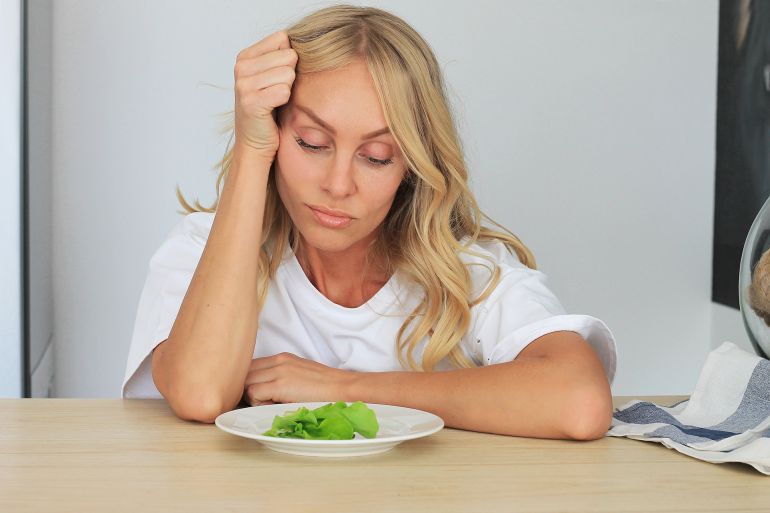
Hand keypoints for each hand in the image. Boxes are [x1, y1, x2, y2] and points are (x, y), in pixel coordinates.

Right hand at [233, 30, 297, 158]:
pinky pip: (284, 91)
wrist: (255, 143)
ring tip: (275, 101)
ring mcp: (243, 84)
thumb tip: (304, 42)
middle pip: (289, 55)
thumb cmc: (269, 109)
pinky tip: (274, 109)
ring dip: (288, 90)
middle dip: (290, 76)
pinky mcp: (250, 102)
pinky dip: (285, 102)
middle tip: (277, 93)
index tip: (279, 77)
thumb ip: (282, 56)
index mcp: (245, 56)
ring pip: (288, 74)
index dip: (289, 59)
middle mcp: (241, 67)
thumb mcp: (272, 77)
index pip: (282, 38)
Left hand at [242, 352, 356, 405]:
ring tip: (270, 404)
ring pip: (246, 383)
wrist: (343, 388)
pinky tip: (274, 406)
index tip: (257, 394)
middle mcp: (278, 361)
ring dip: (252, 396)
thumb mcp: (299, 375)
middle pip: (245, 373)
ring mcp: (279, 371)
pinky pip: (253, 393)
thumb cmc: (325, 388)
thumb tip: (261, 391)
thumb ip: (280, 377)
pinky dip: (258, 403)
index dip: (250, 382)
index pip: (251, 366)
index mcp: (282, 358)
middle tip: (261, 401)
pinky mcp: (280, 384)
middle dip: (247, 388)